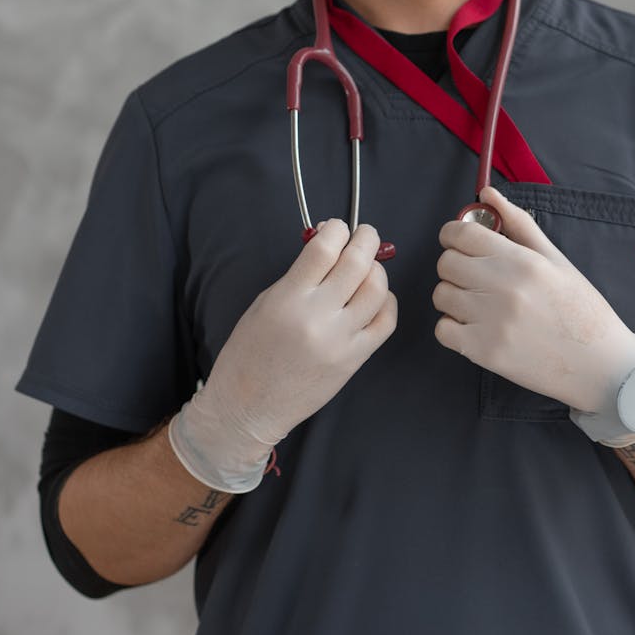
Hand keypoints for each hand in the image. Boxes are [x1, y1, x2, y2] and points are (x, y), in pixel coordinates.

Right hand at [170, 219, 397, 491]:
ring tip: (369, 267)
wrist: (248, 407)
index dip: (337, 230)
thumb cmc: (249, 354)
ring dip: (377, 270)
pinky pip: (385, 323)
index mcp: (288, 299)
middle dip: (366, 240)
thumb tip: (328, 247)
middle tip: (366, 235)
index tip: (338, 227)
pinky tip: (376, 298)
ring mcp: (340, 341)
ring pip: (377, 290)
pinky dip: (386, 303)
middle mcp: (317, 318)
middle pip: (357, 264)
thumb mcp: (264, 304)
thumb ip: (298, 276)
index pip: (324, 249)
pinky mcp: (354, 360)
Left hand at [433, 186, 634, 413]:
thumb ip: (520, 225)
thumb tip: (487, 195)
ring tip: (480, 304)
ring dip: (454, 297)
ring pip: (442, 296)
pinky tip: (476, 328)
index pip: (461, 234)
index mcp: (522, 261)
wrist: (601, 365)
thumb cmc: (581, 310)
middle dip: (455, 265)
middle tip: (475, 276)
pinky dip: (453, 329)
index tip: (459, 241)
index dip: (453, 234)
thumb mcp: (557, 261)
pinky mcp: (485, 353)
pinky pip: (442, 331)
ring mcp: (492, 323)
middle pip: (446, 263)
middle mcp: (504, 289)